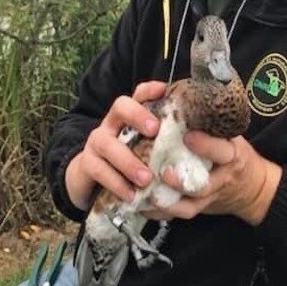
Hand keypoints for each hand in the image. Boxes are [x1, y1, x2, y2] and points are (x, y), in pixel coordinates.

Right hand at [65, 81, 165, 210]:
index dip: (150, 90)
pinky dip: (116, 183)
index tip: (163, 90)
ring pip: (107, 143)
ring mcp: (97, 142)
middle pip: (120, 107)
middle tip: (155, 131)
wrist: (91, 179)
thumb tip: (199, 140)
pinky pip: (98, 170)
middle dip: (137, 116)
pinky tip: (131, 196)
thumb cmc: (128, 160)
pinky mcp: (87, 163)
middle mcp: (112, 123)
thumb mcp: (146, 148)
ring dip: (128, 161)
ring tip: (147, 179)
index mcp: (129, 116)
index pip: (138, 94)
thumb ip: (165, 141)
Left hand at [144, 132, 282, 225]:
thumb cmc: (234, 153)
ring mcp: (210, 197)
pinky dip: (161, 212)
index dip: (206, 145)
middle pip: (203, 185)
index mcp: (231, 155)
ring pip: (190, 206)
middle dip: (182, 182)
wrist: (253, 187)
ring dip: (168, 202)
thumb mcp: (230, 136)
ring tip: (149, 195)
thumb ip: (209, 123)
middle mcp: (221, 178)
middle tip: (163, 172)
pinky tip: (144, 207)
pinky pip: (179, 214)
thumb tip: (177, 95)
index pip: (223, 151)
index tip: (187, 136)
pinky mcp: (200, 208)